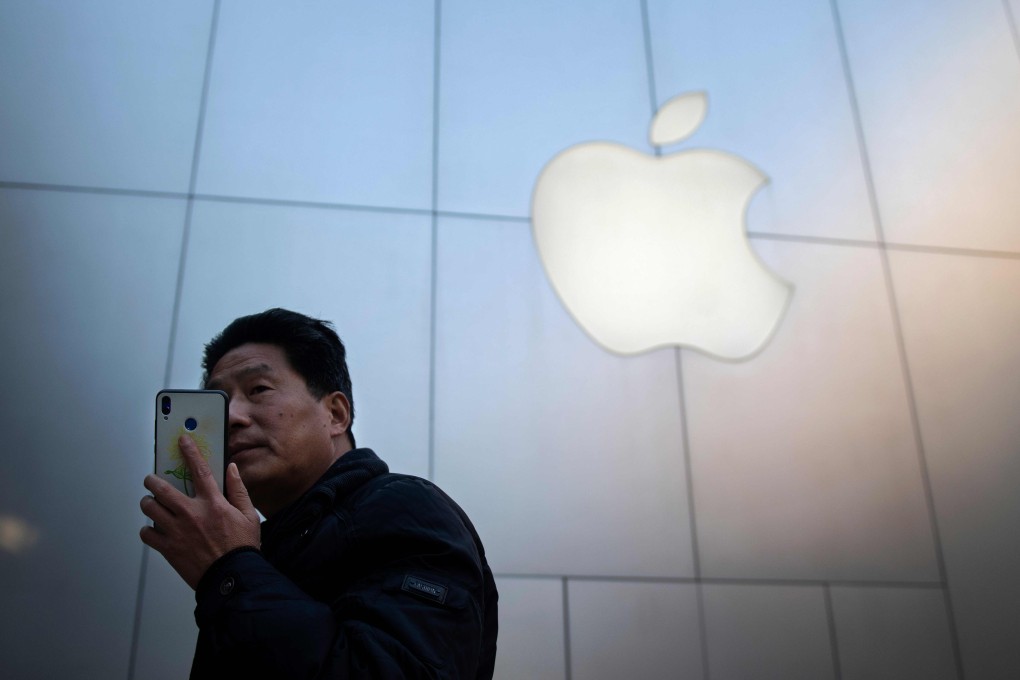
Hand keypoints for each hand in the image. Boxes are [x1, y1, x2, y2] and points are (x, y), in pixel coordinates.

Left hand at [140, 435, 260, 589]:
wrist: (231, 577)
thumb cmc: (241, 548)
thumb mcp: (248, 516)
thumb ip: (238, 490)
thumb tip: (231, 469)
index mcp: (213, 504)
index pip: (199, 470)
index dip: (190, 452)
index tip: (182, 441)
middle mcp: (191, 514)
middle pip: (161, 488)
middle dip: (152, 480)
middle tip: (152, 480)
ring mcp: (177, 531)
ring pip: (150, 508)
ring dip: (148, 503)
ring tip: (151, 503)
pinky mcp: (168, 548)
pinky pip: (147, 533)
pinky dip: (148, 529)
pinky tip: (154, 529)